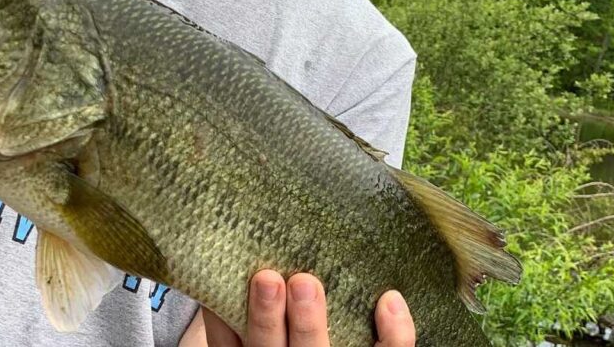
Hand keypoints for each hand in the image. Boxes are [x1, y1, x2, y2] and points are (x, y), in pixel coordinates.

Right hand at [199, 270, 414, 346]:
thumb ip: (234, 320)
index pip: (229, 344)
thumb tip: (218, 274)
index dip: (224, 321)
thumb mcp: (248, 338)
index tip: (228, 285)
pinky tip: (390, 301)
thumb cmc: (282, 341)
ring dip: (310, 323)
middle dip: (266, 319)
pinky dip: (395, 334)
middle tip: (268, 279)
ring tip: (305, 283)